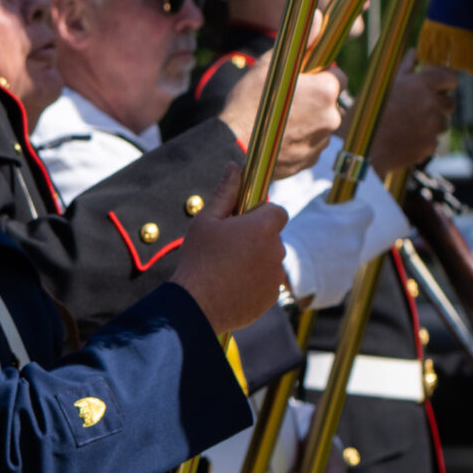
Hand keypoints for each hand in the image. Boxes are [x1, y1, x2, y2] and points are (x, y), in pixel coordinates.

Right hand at [171, 168, 289, 334]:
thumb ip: (225, 193)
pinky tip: (231, 286)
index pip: (276, 210)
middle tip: (227, 249)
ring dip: (255, 261)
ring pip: (269, 260)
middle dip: (255, 239)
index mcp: (263, 227)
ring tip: (226, 270)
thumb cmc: (198, 260)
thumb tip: (234, 167)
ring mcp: (276, 275)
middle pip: (272, 236)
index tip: (241, 222)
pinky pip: (266, 282)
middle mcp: (276, 249)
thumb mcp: (205, 222)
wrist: (195, 306)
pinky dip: (254, 282)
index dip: (259, 214)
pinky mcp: (272, 296)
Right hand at [218, 51, 342, 177]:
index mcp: (326, 90)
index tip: (300, 80)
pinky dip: (299, 141)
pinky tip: (278, 137)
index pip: (337, 76)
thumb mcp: (272, 65)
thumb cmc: (248, 103)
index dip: (318, 76)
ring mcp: (322, 140)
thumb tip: (319, 17)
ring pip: (319, 124)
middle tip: (284, 101)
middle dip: (313, 100)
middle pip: (328, 102)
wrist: (232, 146)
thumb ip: (303, 41)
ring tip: (278, 121)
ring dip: (306, 121)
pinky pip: (311, 145)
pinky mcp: (312, 160)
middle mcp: (332, 116)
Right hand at [367, 59, 456, 179]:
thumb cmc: (366, 115)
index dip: (446, 83)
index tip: (440, 87)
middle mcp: (430, 103)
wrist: (356, 149)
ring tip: (406, 128)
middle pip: (448, 103)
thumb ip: (405, 68)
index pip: (450, 77)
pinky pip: (433, 141)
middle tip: (415, 111)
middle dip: (436, 106)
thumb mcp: (382, 86)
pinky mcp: (429, 144)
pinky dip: (422, 141)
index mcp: (420, 84)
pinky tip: (404, 141)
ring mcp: (432, 125)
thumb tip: (415, 52)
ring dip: (429, 125)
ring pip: (441, 123)